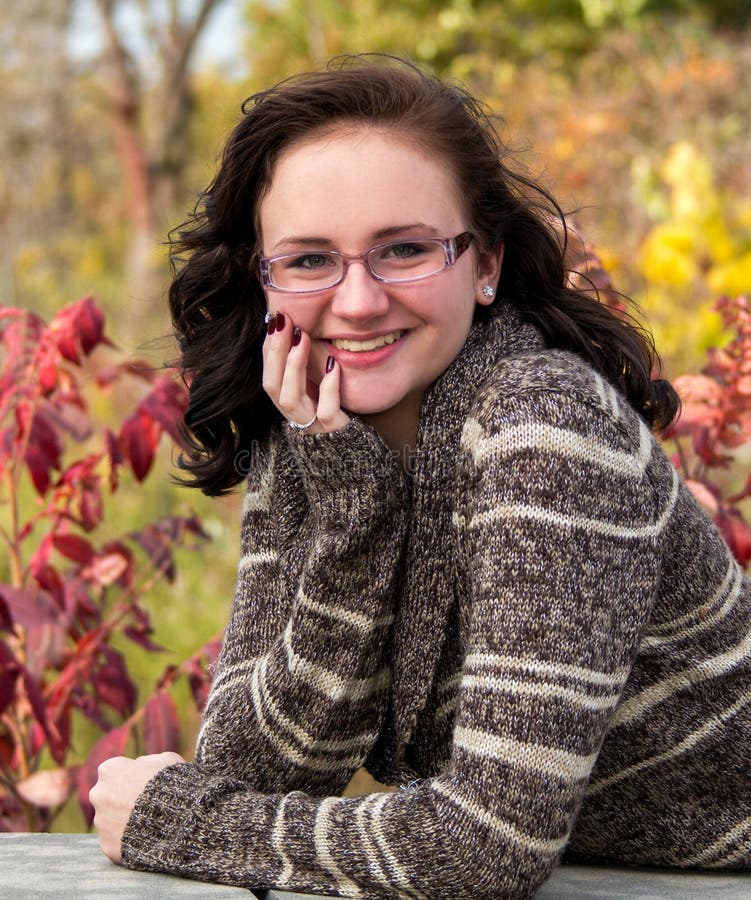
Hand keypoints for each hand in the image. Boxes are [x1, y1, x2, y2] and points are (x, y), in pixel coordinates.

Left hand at [90, 751, 184, 863]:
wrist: (179, 818)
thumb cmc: (173, 783)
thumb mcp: (165, 760)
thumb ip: (147, 761)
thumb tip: (141, 765)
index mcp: (110, 769)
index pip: (114, 772)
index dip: (131, 778)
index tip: (144, 783)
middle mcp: (99, 794)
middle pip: (107, 796)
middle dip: (121, 800)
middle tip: (145, 805)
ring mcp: (101, 821)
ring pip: (110, 821)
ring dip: (124, 822)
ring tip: (150, 823)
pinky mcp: (107, 845)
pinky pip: (116, 843)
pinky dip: (127, 842)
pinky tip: (146, 838)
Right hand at [262, 311, 349, 433]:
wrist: (355, 440)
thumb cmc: (335, 404)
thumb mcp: (317, 380)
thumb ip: (305, 361)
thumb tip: (295, 325)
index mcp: (286, 399)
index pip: (268, 372)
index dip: (268, 347)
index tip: (274, 319)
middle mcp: (292, 413)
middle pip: (272, 384)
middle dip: (275, 351)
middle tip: (285, 323)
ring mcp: (310, 423)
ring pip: (290, 398)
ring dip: (293, 365)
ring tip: (302, 338)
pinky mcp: (331, 429)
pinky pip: (326, 411)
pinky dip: (328, 387)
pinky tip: (332, 365)